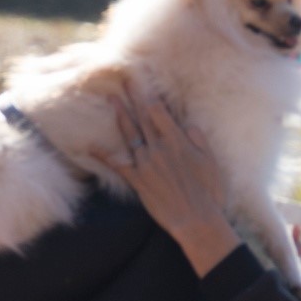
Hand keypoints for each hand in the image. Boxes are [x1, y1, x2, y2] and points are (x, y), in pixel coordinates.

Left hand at [94, 84, 240, 274]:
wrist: (197, 220)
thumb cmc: (209, 192)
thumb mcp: (210, 161)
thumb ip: (198, 138)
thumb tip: (186, 125)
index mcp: (177, 140)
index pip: (159, 110)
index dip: (151, 95)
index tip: (146, 82)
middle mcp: (158, 147)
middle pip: (143, 116)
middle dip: (133, 95)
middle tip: (124, 79)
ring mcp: (146, 163)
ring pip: (130, 133)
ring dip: (120, 114)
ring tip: (112, 99)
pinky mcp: (138, 180)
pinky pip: (117, 165)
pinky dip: (103, 155)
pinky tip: (90, 146)